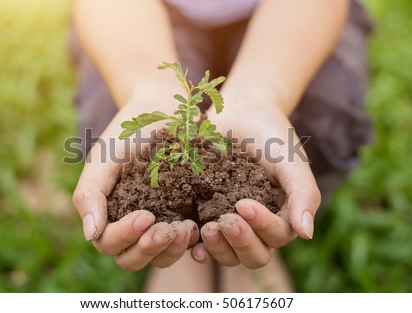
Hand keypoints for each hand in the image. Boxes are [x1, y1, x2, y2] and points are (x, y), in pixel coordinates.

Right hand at [73, 88, 199, 271]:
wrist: (162, 108)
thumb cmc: (128, 133)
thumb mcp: (104, 159)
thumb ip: (90, 194)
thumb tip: (90, 235)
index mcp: (108, 213)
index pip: (109, 243)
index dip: (125, 236)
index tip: (146, 215)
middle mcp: (132, 224)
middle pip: (133, 258)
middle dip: (149, 249)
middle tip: (168, 229)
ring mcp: (160, 223)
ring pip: (160, 258)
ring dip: (172, 250)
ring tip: (187, 228)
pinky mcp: (185, 216)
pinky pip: (186, 244)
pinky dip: (192, 244)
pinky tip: (201, 228)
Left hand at [191, 96, 320, 267]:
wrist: (240, 112)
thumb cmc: (270, 135)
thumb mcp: (290, 160)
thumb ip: (303, 193)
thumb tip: (307, 235)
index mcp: (283, 214)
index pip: (277, 235)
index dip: (262, 226)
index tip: (243, 204)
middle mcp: (259, 226)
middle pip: (255, 255)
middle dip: (240, 242)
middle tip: (223, 222)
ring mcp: (233, 223)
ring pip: (231, 255)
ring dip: (220, 248)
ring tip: (206, 228)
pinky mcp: (209, 217)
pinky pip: (206, 244)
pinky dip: (200, 248)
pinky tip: (192, 241)